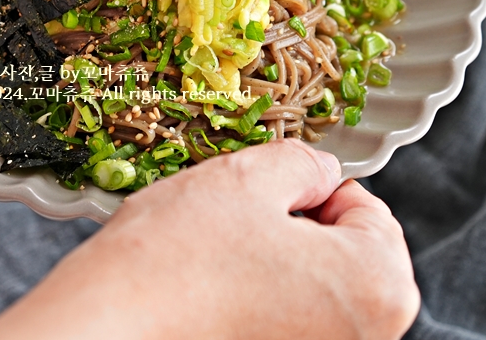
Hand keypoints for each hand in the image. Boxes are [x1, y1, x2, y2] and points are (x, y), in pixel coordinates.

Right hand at [0, 141, 418, 339]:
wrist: (109, 329)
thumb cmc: (177, 257)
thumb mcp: (249, 176)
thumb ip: (305, 163)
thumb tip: (320, 172)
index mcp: (376, 288)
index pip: (370, 210)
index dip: (315, 187)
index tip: (272, 189)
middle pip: (348, 255)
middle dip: (300, 226)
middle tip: (241, 220)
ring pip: (314, 290)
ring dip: (277, 262)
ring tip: (222, 255)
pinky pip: (289, 322)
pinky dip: (261, 300)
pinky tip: (215, 290)